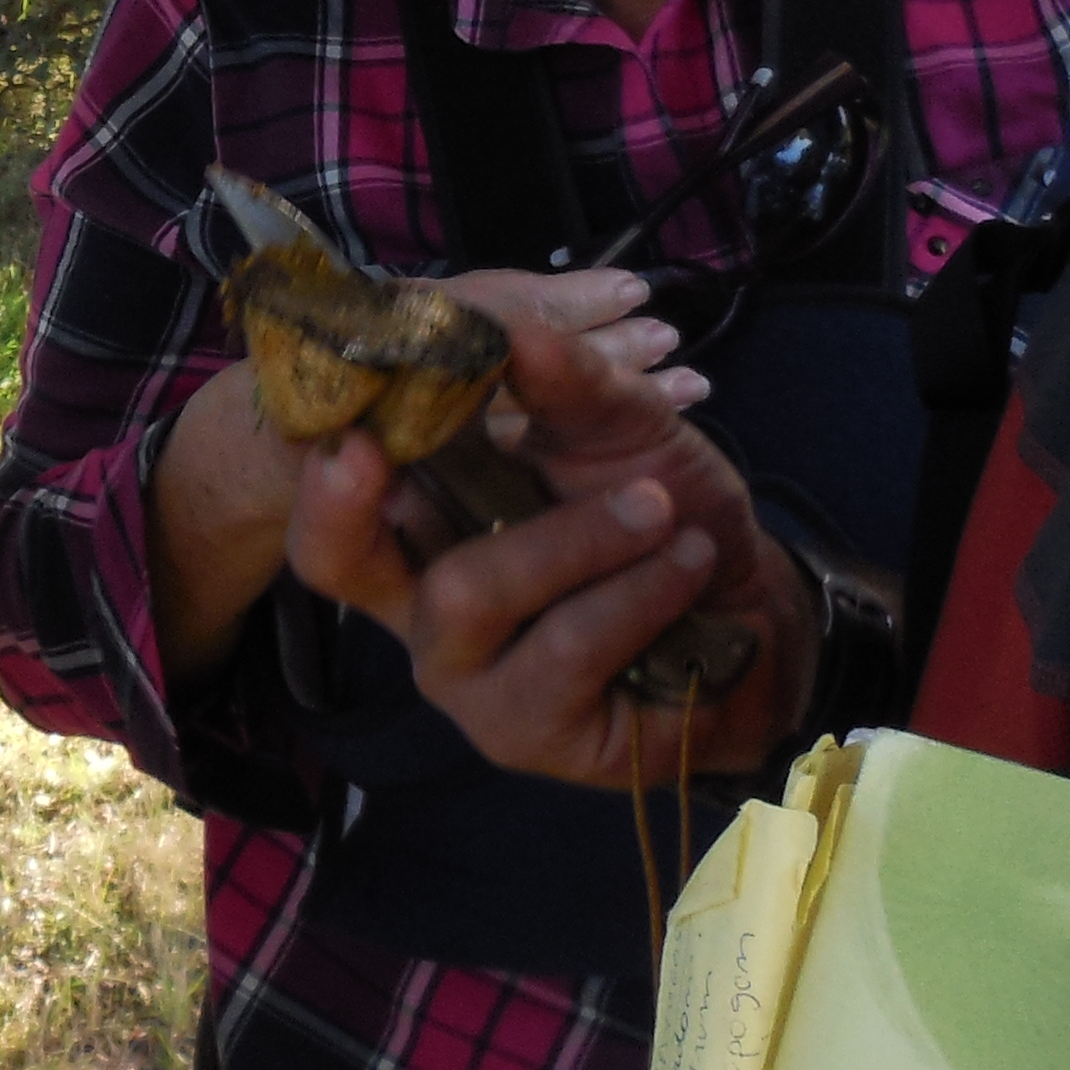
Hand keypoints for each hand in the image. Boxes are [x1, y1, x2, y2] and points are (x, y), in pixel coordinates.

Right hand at [287, 294, 810, 784]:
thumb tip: (513, 334)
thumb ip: (570, 382)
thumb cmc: (664, 512)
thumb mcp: (624, 427)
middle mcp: (418, 612)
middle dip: (423, 495)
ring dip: (584, 540)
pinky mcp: (526, 735)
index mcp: (417, 530)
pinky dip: (638, 594)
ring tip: (667, 515)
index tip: (351, 435)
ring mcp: (466, 683)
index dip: (317, 482)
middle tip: (528, 467)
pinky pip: (563, 652)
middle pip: (352, 566)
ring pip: (468, 596)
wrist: (752, 610)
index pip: (324, 514)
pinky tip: (689, 566)